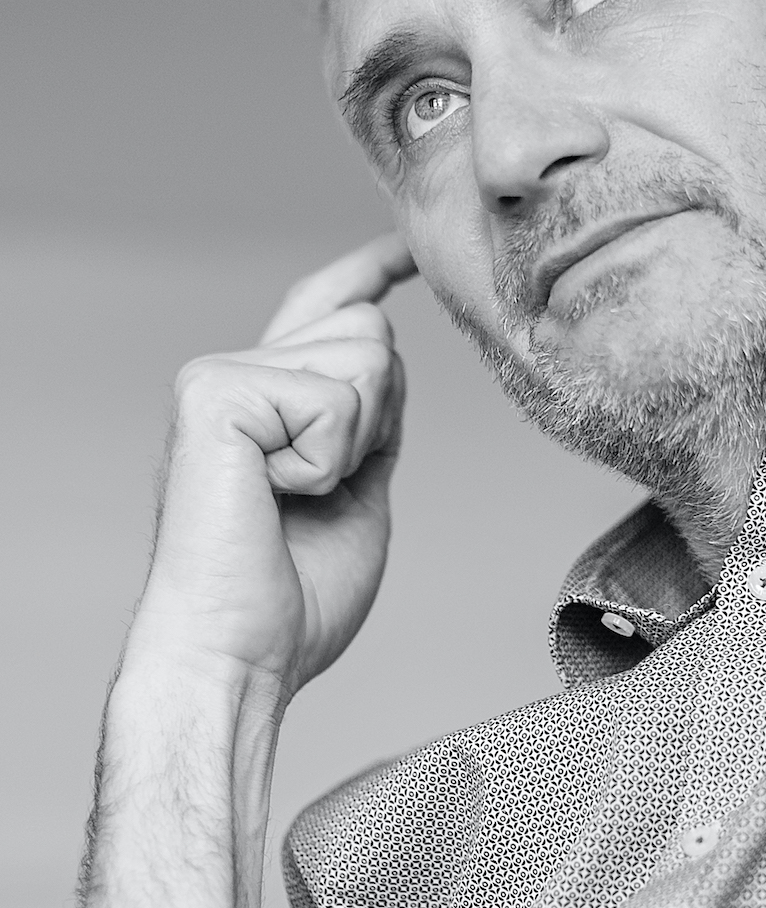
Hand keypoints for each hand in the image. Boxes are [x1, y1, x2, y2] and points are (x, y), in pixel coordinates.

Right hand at [125, 233, 416, 701]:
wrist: (241, 657)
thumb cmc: (293, 600)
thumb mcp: (358, 495)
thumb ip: (371, 426)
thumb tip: (389, 366)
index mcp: (268, 399)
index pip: (325, 307)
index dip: (370, 270)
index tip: (408, 250)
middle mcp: (237, 374)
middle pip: (372, 330)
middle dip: (380, 417)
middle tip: (320, 492)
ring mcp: (219, 377)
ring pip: (364, 356)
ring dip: (355, 444)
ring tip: (294, 497)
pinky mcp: (214, 394)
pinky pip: (333, 399)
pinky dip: (326, 460)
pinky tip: (277, 496)